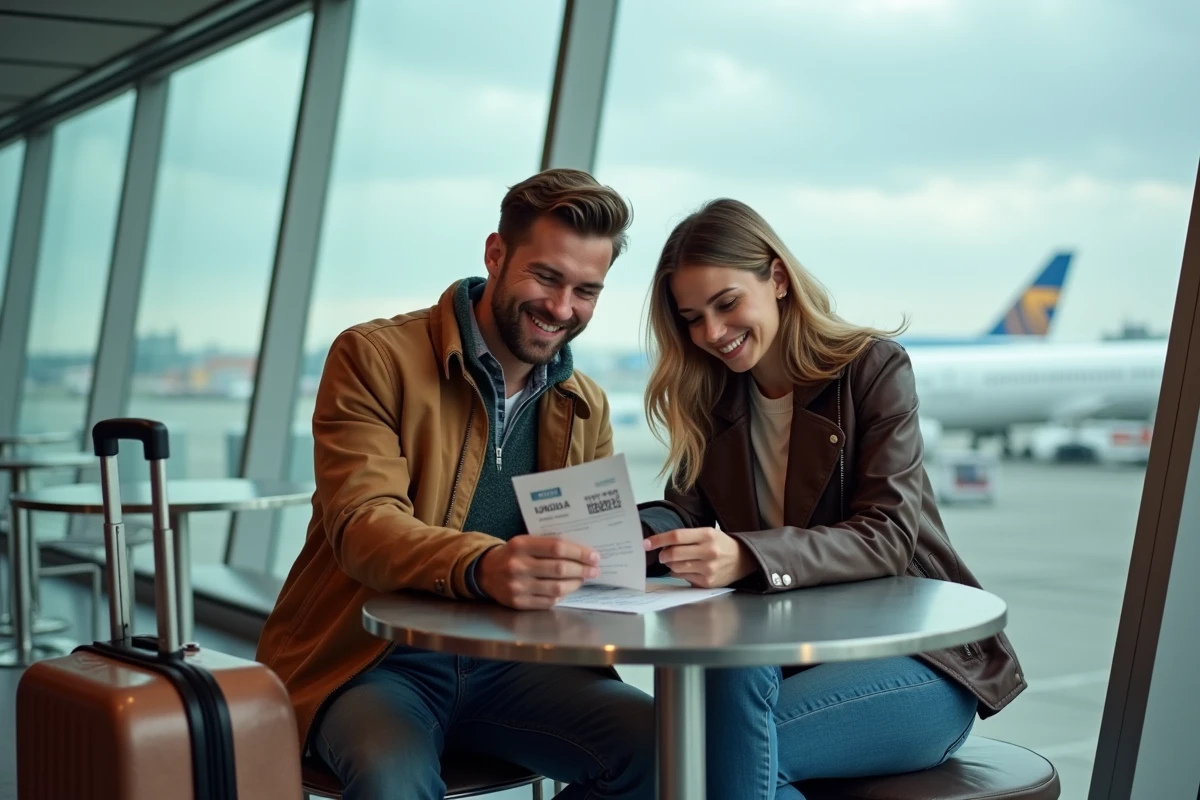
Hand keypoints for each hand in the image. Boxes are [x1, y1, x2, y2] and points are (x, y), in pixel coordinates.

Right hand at [477, 535, 600, 609]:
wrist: (485, 572)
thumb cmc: (513, 554)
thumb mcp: (525, 542)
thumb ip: (548, 545)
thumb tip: (581, 553)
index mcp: (521, 545)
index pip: (557, 548)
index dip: (579, 553)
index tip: (594, 556)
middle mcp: (518, 565)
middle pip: (559, 569)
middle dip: (582, 570)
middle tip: (594, 570)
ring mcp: (517, 586)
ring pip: (556, 588)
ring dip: (575, 584)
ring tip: (583, 579)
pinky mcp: (518, 603)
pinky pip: (548, 601)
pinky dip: (561, 595)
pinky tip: (566, 589)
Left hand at [643, 527, 756, 588]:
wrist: (743, 560)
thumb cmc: (720, 544)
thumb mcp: (707, 533)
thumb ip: (686, 538)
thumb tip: (661, 545)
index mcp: (707, 535)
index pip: (676, 536)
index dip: (658, 539)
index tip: (646, 543)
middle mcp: (708, 551)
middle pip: (673, 553)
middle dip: (663, 555)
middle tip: (662, 555)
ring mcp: (708, 568)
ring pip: (676, 567)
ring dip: (670, 565)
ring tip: (677, 561)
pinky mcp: (707, 582)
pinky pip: (683, 578)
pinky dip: (680, 573)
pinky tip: (688, 569)